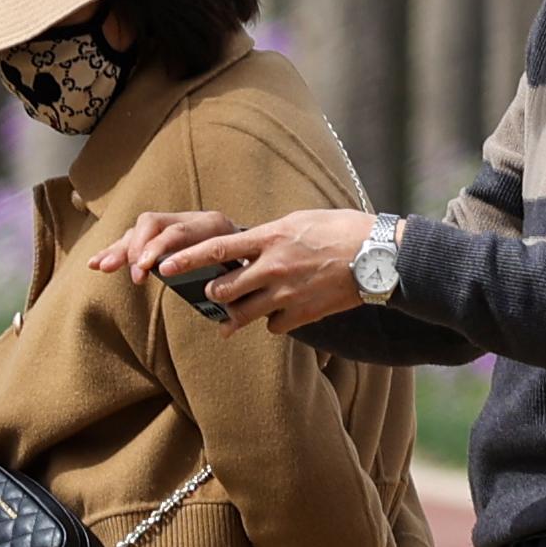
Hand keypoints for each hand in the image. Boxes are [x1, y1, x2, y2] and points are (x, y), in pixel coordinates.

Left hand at [93, 203, 385, 333]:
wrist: (381, 255)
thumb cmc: (341, 229)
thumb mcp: (300, 221)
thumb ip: (269, 236)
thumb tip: (248, 246)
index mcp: (270, 237)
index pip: (217, 249)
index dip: (187, 260)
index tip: (163, 267)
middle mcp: (274, 266)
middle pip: (225, 290)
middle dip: (214, 295)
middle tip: (214, 294)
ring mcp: (288, 293)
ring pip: (244, 314)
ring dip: (235, 316)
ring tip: (230, 318)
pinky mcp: (304, 313)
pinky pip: (274, 326)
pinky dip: (273, 322)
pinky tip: (280, 315)